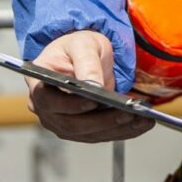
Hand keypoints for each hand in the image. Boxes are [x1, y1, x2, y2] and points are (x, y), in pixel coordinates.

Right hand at [27, 30, 155, 143]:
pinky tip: (140, 124)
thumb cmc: (77, 47)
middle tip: (128, 114)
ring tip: (142, 120)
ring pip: (88, 134)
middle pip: (71, 123)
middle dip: (102, 120)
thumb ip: (87, 64)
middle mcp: (45, 110)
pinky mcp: (79, 130)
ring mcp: (61, 123)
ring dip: (117, 129)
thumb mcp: (83, 45)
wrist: (83, 55)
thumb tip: (94, 86)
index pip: (48, 100)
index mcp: (39, 85)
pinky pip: (100, 135)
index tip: (94, 101)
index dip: (71, 104)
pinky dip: (122, 132)